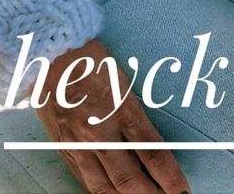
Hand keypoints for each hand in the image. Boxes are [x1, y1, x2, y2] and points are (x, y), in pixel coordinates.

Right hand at [33, 38, 189, 193]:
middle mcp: (100, 133)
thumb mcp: (123, 79)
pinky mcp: (63, 148)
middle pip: (130, 179)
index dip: (170, 176)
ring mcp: (79, 144)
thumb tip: (152, 143)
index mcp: (121, 110)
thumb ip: (136, 113)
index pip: (152, 153)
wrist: (50, 54)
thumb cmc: (91, 59)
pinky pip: (85, 180)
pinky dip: (102, 193)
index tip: (183, 189)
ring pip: (106, 187)